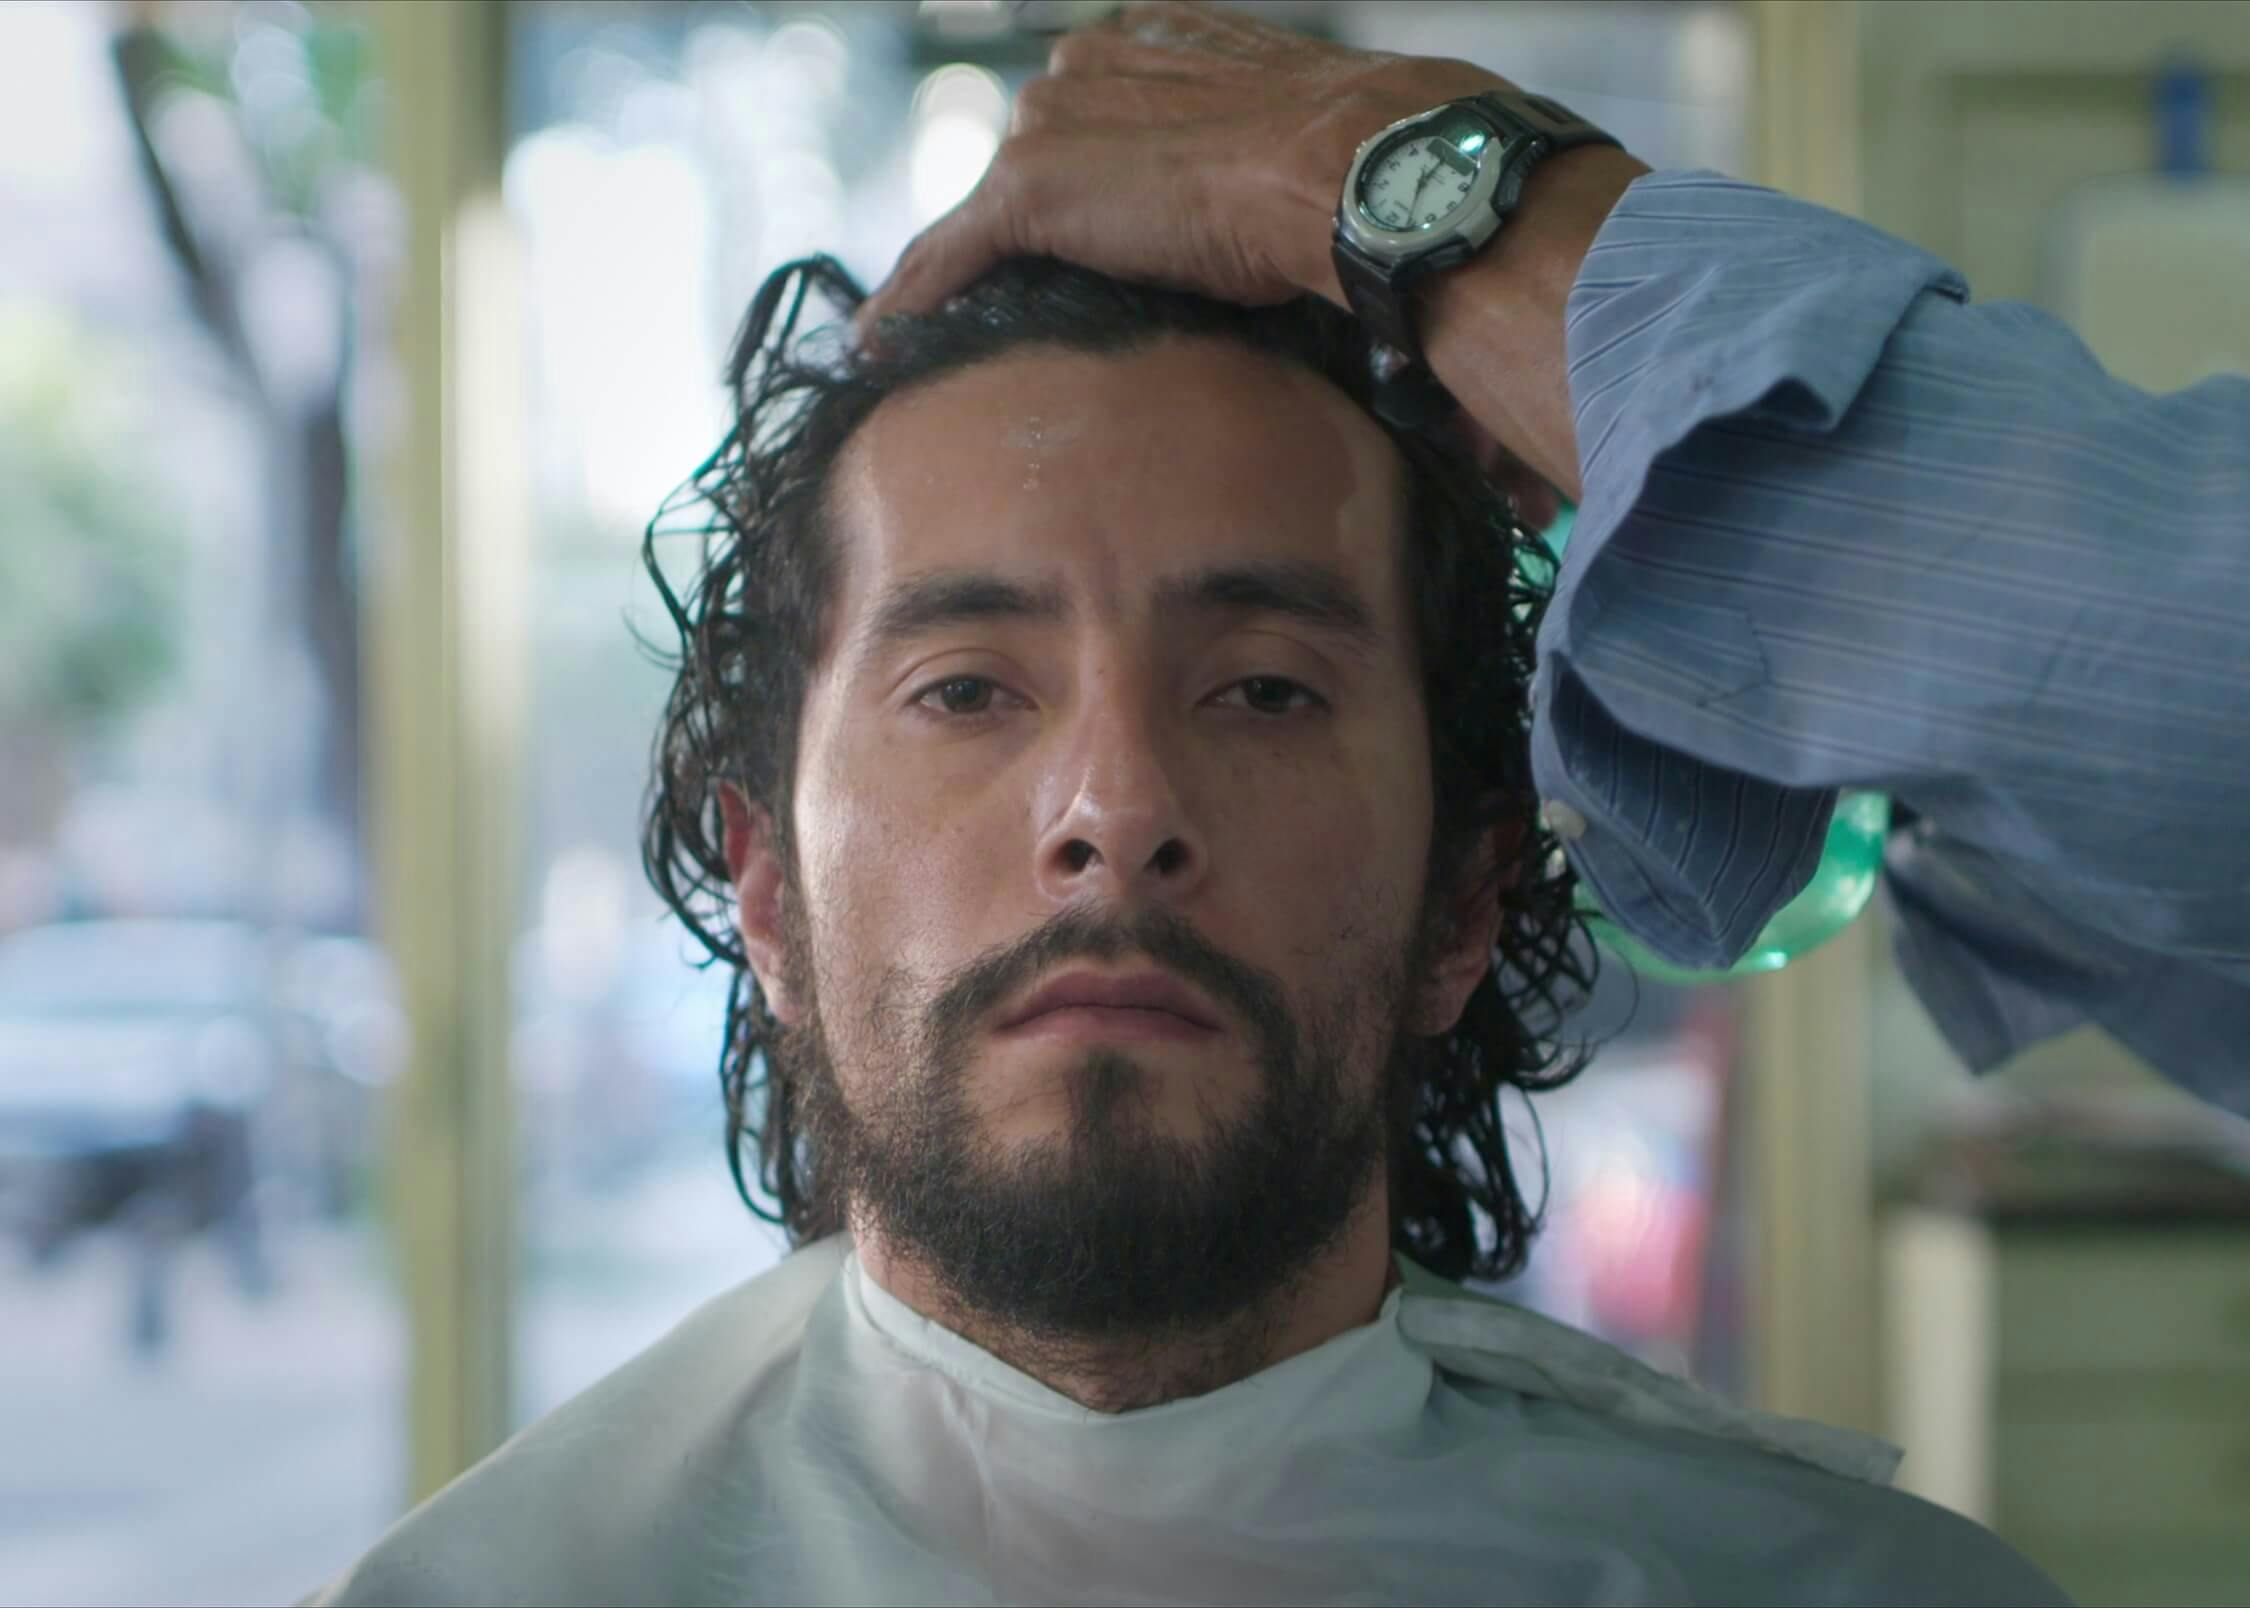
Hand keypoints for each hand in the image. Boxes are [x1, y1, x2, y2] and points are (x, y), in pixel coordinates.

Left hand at [856, 1, 1505, 333]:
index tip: (1063, 242)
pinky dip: (912, 300)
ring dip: (958, 276)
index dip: (1075, 192)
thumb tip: (1281, 240)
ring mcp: (1053, 126)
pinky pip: (948, 256)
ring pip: (981, 216)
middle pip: (1024, 167)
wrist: (1355, 174)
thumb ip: (1250, 170)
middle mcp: (1086, 68)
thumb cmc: (1352, 175)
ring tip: (927, 334)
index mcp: (1152, 43)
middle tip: (1000, 304)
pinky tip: (880, 343)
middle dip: (1015, 235)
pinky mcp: (1029, 191)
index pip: (1081, 124)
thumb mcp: (1293, 154)